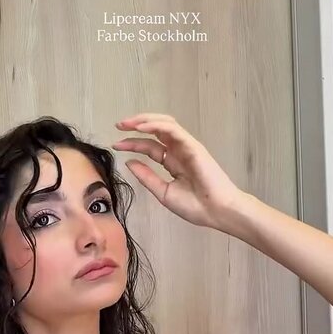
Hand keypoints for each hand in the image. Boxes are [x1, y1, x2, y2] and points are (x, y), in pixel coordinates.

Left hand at [112, 113, 242, 229]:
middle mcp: (180, 151)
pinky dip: (156, 125)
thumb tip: (129, 163)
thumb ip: (147, 177)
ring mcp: (187, 146)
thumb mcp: (163, 192)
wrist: (216, 212)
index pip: (151, 147)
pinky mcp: (192, 145)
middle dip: (137, 125)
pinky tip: (141, 127)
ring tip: (127, 123)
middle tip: (118, 126)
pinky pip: (172, 129)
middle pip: (157, 130)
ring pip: (164, 124)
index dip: (133, 144)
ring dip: (145, 120)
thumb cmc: (196, 206)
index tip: (116, 145)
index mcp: (174, 162)